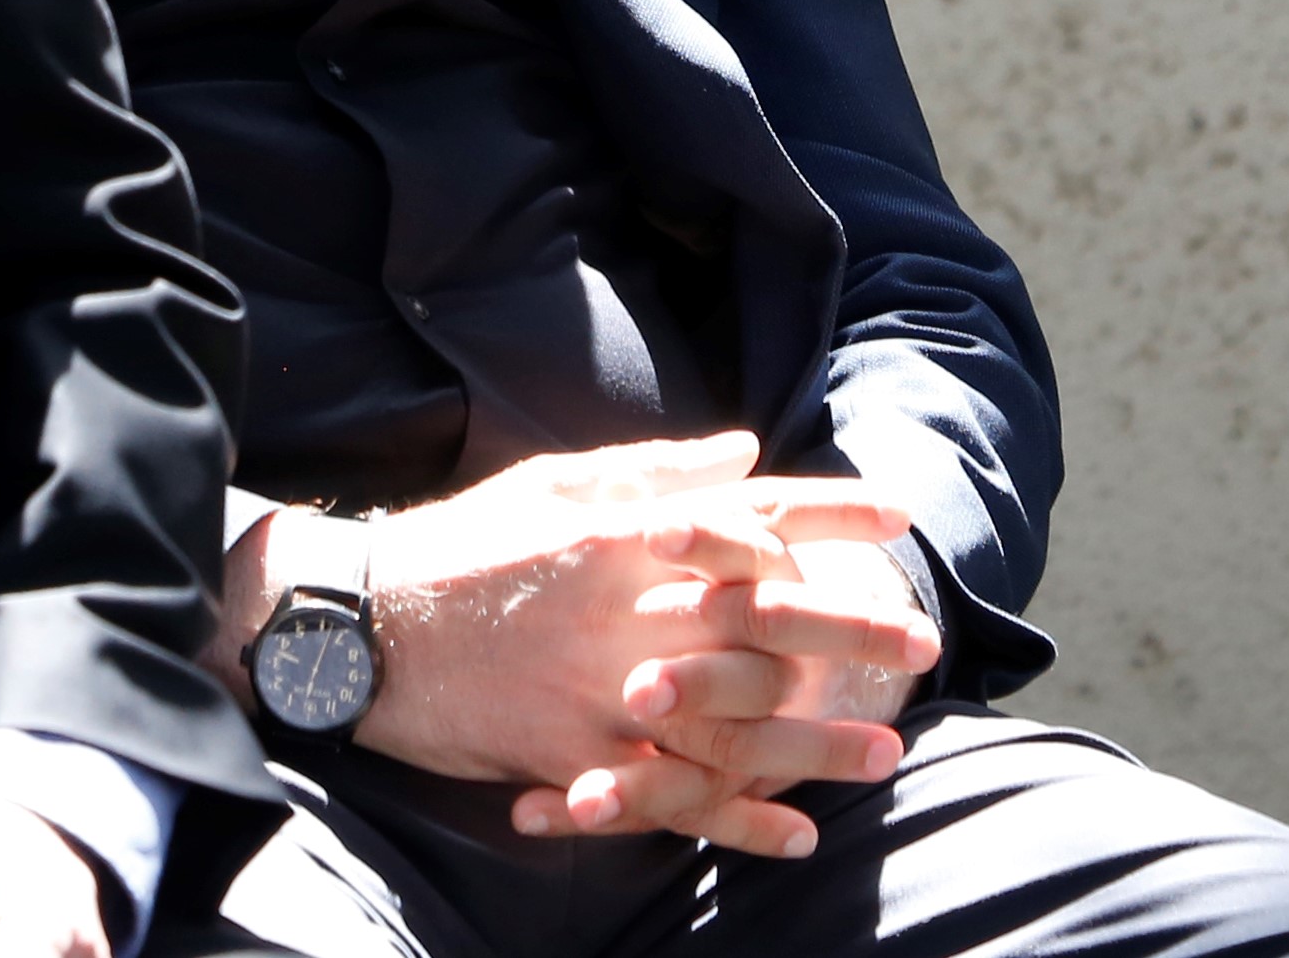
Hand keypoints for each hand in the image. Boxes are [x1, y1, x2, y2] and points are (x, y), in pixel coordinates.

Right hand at [212, 436, 928, 864]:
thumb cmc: (461, 544)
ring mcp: (603, 690)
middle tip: (923, 643)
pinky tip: (796, 833)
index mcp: (623, 532)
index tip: (896, 515)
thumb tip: (747, 454)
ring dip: (815, 737)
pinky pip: (676, 796)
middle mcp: (625, 608)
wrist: (364, 626)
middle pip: (761, 618)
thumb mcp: (553, 482)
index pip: (747, 516)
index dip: (828, 512)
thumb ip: (654, 471)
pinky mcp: (578, 757)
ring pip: (734, 716)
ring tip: (884, 751)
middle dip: (850, 627)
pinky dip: (739, 819)